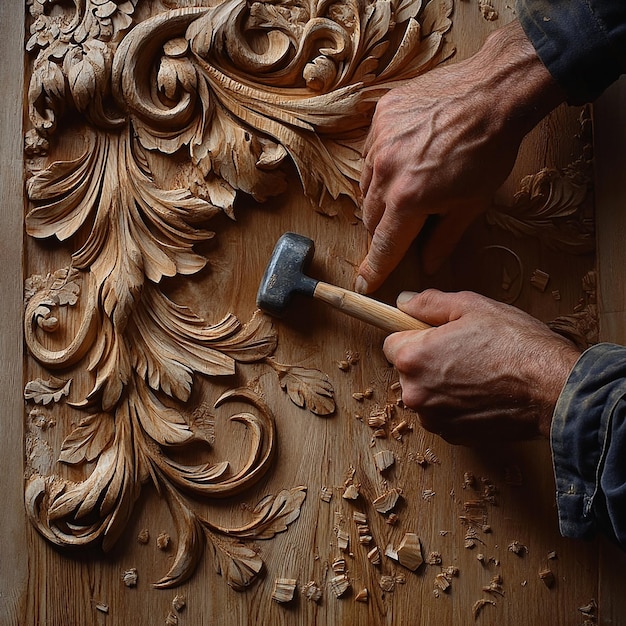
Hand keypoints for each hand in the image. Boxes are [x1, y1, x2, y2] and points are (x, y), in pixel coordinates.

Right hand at [357, 20, 564, 293]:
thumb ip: (444, 238)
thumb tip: (429, 264)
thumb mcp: (472, 204)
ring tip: (406, 188)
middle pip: (369, 217)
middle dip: (381, 229)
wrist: (495, 91)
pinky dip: (382, 164)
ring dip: (380, 196)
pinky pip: (370, 152)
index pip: (384, 244)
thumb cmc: (489, 151)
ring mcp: (380, 140)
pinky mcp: (381, 117)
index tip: (362, 283)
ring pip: (366, 185)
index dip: (373, 268)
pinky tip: (405, 157)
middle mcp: (386, 171)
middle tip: (399, 228)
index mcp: (409, 198)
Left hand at [383, 290, 580, 444]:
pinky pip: (443, 413)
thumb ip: (428, 303)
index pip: (390, 343)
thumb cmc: (517, 346)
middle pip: (407, 371)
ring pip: (426, 394)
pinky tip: (483, 392)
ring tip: (478, 372)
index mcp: (412, 357)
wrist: (554, 391)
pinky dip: (456, 405)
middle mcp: (415, 392)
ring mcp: (433, 418)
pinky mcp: (453, 435)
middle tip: (464, 351)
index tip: (432, 334)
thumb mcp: (472, 306)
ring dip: (441, 384)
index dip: (412, 335)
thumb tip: (403, 302)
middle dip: (427, 360)